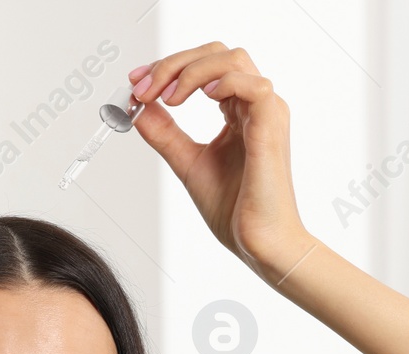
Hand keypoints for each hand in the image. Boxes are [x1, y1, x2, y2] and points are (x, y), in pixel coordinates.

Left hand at [127, 43, 307, 283]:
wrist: (258, 243)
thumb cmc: (234, 210)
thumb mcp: (186, 163)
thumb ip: (165, 134)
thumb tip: (137, 108)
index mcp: (237, 112)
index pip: (203, 67)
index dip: (167, 67)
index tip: (136, 83)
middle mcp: (253, 106)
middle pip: (215, 54)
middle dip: (173, 64)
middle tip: (143, 89)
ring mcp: (266, 113)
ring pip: (233, 60)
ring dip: (191, 70)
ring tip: (168, 98)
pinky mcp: (272, 127)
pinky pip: (254, 85)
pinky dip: (224, 82)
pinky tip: (200, 98)